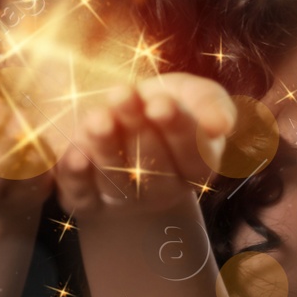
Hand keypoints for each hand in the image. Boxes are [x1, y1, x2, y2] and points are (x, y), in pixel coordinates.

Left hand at [52, 71, 236, 218]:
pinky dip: (77, 174)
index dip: (177, 131)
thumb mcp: (191, 94)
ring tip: (98, 117)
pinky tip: (76, 153)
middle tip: (122, 95)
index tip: (160, 104)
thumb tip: (220, 126)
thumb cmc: (161, 102)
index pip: (194, 157)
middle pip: (152, 168)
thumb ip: (211, 104)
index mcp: (196, 168)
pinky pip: (81, 194)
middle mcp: (161, 191)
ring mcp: (122, 201)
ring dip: (105, 148)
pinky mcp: (85, 202)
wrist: (116, 116)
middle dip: (135, 129)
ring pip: (115, 182)